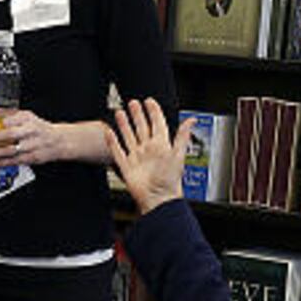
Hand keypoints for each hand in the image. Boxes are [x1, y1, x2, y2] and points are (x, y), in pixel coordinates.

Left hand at [0, 109, 58, 167]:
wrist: (59, 141)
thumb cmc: (39, 128)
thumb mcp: (27, 116)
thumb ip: (9, 114)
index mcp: (27, 119)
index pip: (9, 120)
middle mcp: (30, 132)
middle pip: (9, 135)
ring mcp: (31, 146)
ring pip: (10, 151)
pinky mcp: (32, 158)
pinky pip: (13, 161)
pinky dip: (0, 163)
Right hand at [106, 98, 189, 214]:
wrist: (158, 199)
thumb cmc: (170, 181)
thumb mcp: (178, 154)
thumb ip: (182, 136)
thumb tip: (191, 120)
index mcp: (161, 145)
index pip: (157, 124)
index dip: (153, 112)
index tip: (149, 102)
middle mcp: (149, 150)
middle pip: (141, 128)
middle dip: (137, 115)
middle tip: (133, 103)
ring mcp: (137, 158)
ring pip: (129, 137)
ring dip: (124, 125)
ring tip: (119, 112)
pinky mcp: (127, 167)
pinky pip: (118, 151)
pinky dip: (113, 142)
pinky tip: (109, 132)